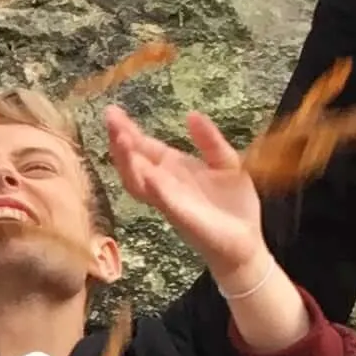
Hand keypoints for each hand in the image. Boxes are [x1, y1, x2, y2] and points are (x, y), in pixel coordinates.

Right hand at [103, 104, 307, 353]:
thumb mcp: (226, 163)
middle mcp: (164, 185)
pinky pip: (163, 201)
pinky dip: (155, 187)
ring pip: (138, 181)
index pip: (144, 147)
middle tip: (109, 118)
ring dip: (128, 162)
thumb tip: (192, 114)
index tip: (114, 111)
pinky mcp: (182, 217)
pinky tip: (149, 172)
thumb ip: (209, 141)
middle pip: (133, 161)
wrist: (246, 243)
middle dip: (119, 140)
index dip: (128, 130)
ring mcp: (170, 201)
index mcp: (173, 169)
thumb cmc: (233, 206)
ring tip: (121, 139)